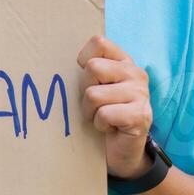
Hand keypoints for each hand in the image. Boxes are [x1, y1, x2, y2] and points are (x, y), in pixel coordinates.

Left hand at [77, 35, 153, 179]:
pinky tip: (110, 128)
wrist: (119, 152)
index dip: (83, 61)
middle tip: (95, 105)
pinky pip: (104, 114)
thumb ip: (84, 70)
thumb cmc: (101, 115)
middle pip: (92, 68)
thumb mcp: (92, 87)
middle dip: (85, 91)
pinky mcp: (140, 115)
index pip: (98, 42)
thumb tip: (52, 57)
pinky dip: (100, 125)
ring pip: (94, 94)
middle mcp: (136, 73)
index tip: (88, 79)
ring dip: (90, 111)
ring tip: (102, 118)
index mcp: (123, 61)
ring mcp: (141, 94)